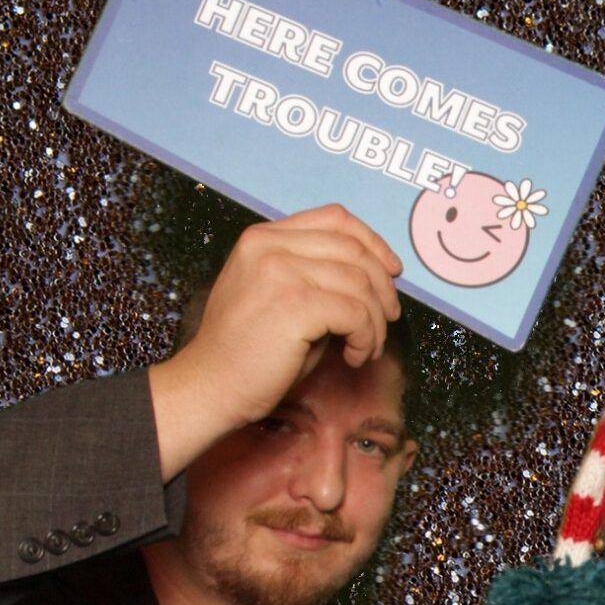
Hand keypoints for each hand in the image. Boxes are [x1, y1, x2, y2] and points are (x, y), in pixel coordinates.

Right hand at [148, 204, 403, 479]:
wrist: (212, 386)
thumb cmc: (249, 351)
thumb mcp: (279, 295)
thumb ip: (316, 274)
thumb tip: (376, 278)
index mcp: (263, 238)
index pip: (335, 218)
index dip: (373, 242)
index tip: (392, 271)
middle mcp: (269, 245)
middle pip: (355, 249)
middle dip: (383, 288)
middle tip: (388, 320)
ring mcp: (280, 271)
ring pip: (361, 283)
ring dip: (376, 322)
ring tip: (365, 348)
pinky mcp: (295, 303)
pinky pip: (357, 313)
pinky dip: (365, 338)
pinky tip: (352, 357)